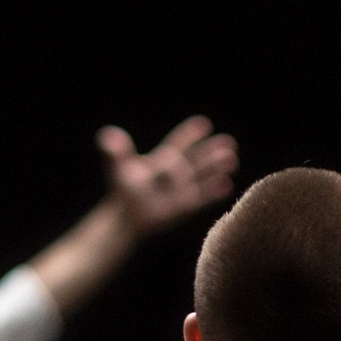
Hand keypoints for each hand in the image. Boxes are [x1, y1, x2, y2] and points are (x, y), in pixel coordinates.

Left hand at [98, 115, 237, 234]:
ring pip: (203, 176)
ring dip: (217, 168)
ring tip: (232, 159)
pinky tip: (226, 185)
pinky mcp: (185, 205)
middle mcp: (175, 173)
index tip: (203, 123)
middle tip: (229, 142)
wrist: (126, 216)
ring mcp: (182, 189)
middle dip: (211, 151)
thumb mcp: (117, 167)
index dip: (189, 134)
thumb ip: (114, 151)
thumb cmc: (121, 190)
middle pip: (197, 159)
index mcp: (161, 160)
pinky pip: (203, 197)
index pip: (178, 143)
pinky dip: (214, 192)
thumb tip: (107, 135)